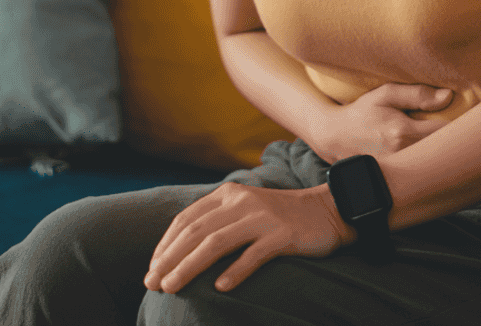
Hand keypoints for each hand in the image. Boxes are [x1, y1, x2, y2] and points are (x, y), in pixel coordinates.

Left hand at [143, 182, 351, 293]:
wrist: (328, 211)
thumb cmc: (280, 218)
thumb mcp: (244, 210)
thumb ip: (216, 221)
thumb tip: (179, 251)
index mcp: (227, 193)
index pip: (185, 219)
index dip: (165, 245)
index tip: (152, 268)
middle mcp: (241, 202)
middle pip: (196, 232)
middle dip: (169, 259)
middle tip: (152, 283)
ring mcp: (262, 217)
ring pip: (216, 242)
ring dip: (190, 267)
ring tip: (173, 287)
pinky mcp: (283, 234)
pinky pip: (254, 255)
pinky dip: (235, 271)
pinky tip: (220, 288)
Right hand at [309, 82, 455, 164]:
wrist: (334, 137)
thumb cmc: (360, 113)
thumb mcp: (384, 95)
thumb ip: (416, 94)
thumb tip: (447, 97)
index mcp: (403, 132)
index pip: (447, 130)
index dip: (462, 124)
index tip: (469, 118)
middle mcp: (403, 154)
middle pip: (445, 151)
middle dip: (457, 142)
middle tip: (466, 133)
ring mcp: (399, 170)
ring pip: (436, 164)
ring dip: (445, 155)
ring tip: (452, 145)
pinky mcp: (396, 180)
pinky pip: (423, 173)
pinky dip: (431, 166)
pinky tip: (434, 159)